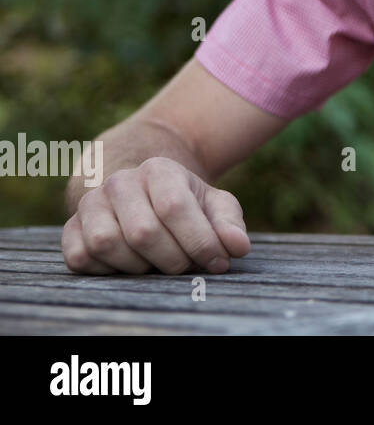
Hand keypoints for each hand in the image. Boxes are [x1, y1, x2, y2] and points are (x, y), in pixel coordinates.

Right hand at [62, 156, 249, 274]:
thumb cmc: (184, 203)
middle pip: (142, 232)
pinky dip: (108, 270)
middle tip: (187, 265)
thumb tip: (237, 246)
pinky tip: (130, 263)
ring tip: (158, 263)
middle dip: (172, 259)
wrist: (141, 193)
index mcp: (158, 169)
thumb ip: (229, 224)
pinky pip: (82, 258)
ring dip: (140, 266)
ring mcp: (90, 204)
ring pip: (108, 245)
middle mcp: (119, 182)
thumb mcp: (214, 205)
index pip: (174, 207)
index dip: (199, 241)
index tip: (218, 262)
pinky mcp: (70, 229)